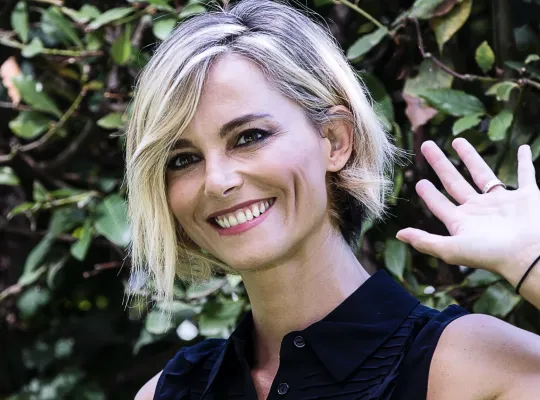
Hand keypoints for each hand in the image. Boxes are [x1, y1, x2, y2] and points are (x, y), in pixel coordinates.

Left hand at [395, 138, 539, 281]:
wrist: (531, 255)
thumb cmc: (491, 254)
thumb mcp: (451, 249)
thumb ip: (425, 241)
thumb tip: (398, 234)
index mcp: (463, 222)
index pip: (440, 204)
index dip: (429, 195)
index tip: (419, 182)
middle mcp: (480, 211)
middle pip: (455, 182)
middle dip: (440, 165)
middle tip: (426, 147)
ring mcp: (503, 203)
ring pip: (483, 174)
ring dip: (470, 157)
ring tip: (457, 141)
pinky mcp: (528, 197)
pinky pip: (526, 174)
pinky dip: (525, 161)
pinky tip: (524, 148)